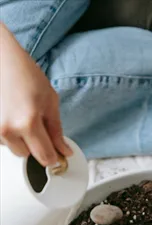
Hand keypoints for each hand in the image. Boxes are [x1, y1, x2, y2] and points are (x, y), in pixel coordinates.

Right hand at [0, 24, 71, 165]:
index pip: (44, 157)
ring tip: (21, 115)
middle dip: (34, 145)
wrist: (0, 58)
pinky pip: (1, 140)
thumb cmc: (24, 74)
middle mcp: (8, 129)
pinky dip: (8, 133)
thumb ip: (56, 131)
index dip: (53, 158)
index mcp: (28, 123)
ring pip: (13, 148)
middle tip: (36, 124)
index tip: (57, 156)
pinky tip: (10, 115)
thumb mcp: (49, 101)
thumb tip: (64, 151)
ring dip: (20, 139)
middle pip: (27, 155)